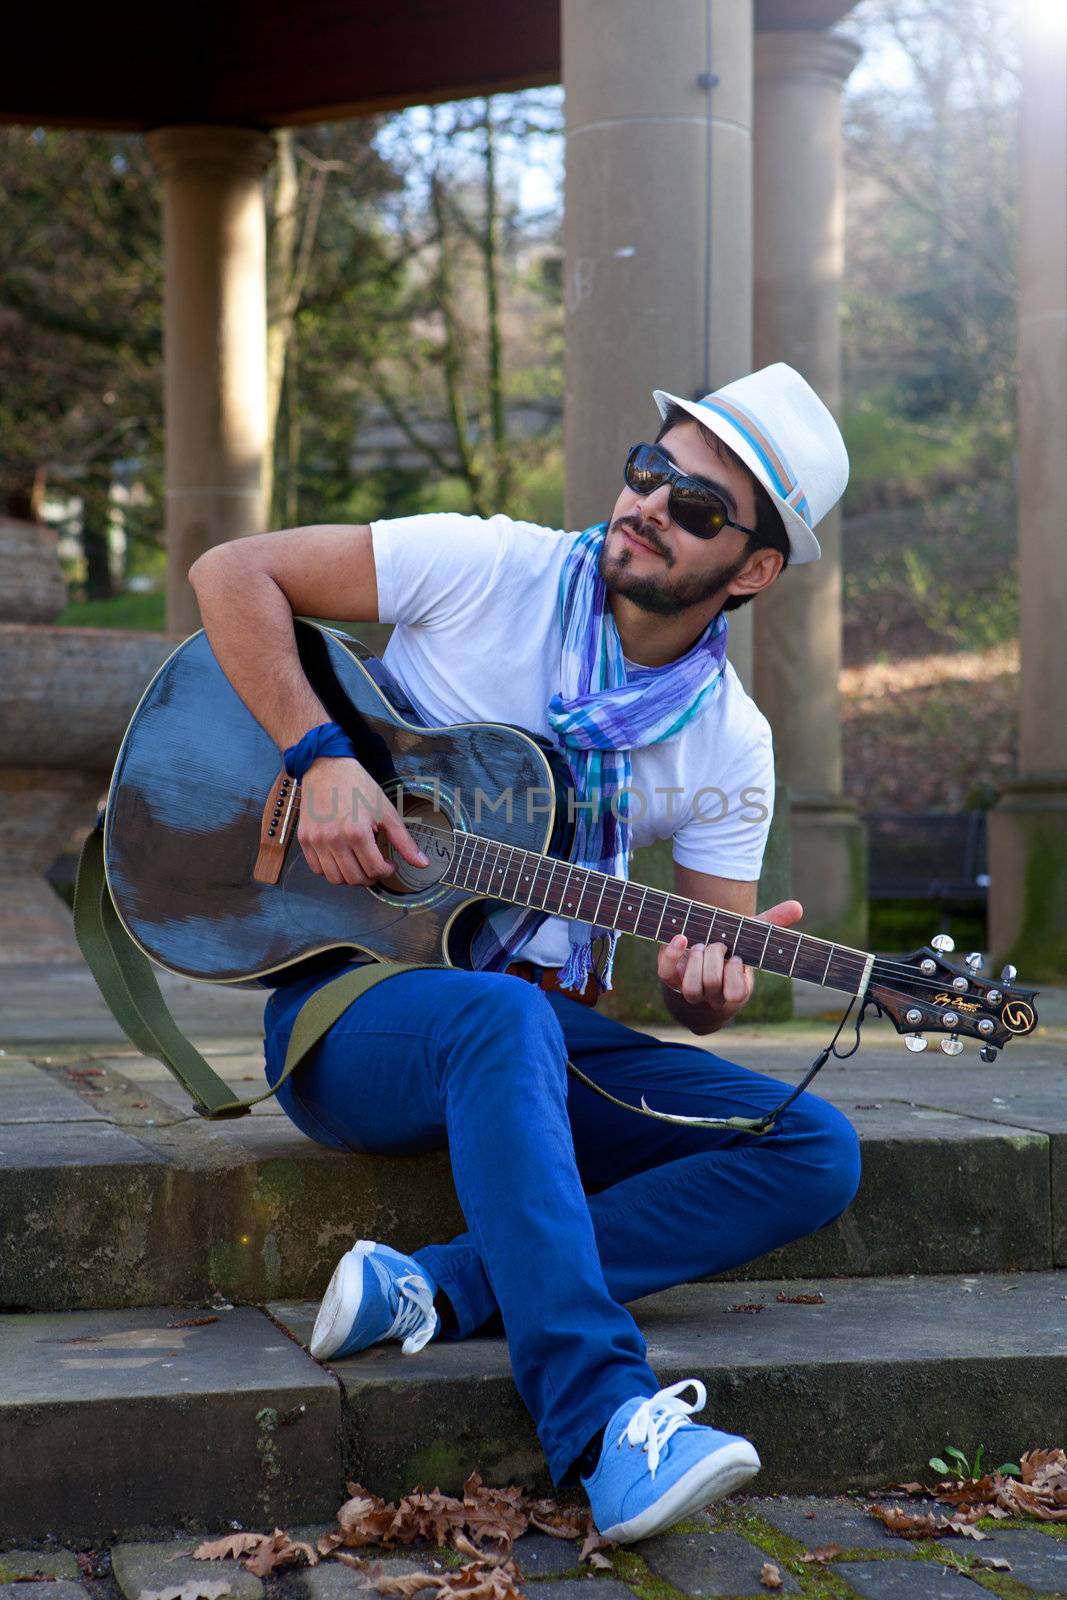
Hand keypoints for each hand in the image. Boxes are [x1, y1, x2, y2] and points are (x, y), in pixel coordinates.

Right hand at [297, 756, 428, 886]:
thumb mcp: (386, 811)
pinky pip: (317, 869)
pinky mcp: (304, 839)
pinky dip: (331, 870)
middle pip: (355, 879)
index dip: (387, 871)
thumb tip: (422, 863)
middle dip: (370, 876)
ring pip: (335, 878)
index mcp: (357, 832)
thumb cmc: (357, 786)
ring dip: (350, 877)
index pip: (375, 870)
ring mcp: (316, 841)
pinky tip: (341, 858)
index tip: (389, 863)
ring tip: (358, 863)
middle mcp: (334, 840)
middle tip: (375, 865)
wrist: (326, 767)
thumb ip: (404, 841)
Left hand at [656, 899, 803, 1023]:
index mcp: (734, 989)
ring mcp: (688, 988)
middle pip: (711, 985)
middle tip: (717, 944)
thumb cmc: (730, 949)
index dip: (735, 974)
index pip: (737, 994)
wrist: (700, 957)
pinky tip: (680, 938)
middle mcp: (711, 995)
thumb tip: (798, 906)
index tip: (736, 956)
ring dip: (696, 961)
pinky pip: (665, 972)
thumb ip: (773, 923)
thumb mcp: (750, 937)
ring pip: (690, 988)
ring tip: (701, 945)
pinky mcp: (669, 977)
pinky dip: (673, 954)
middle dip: (714, 958)